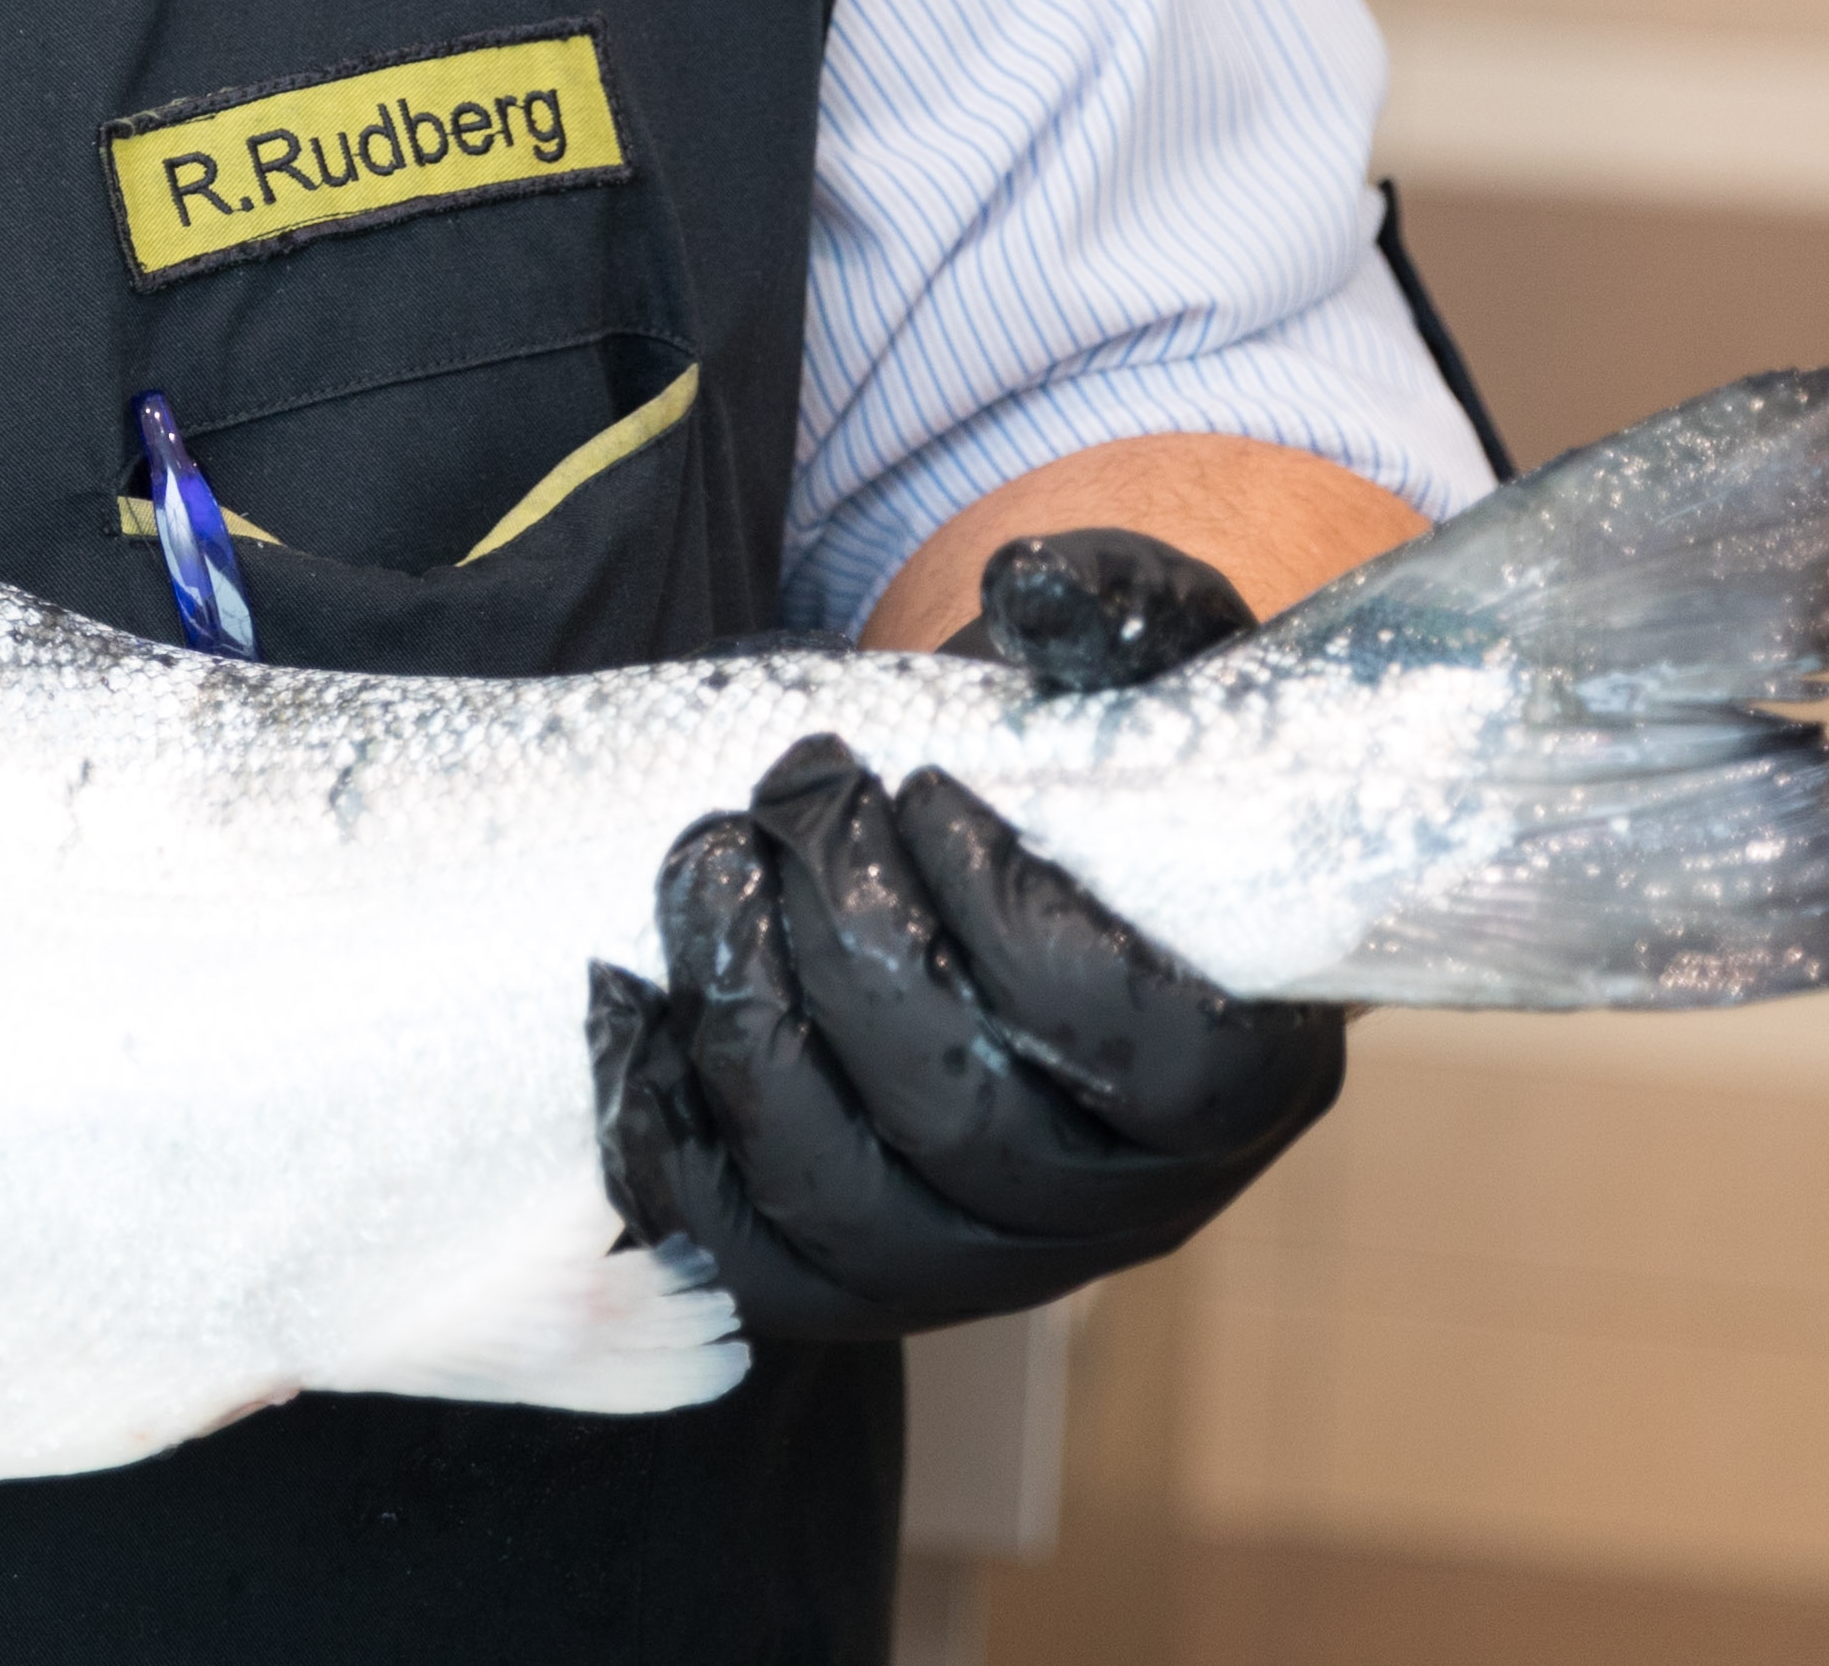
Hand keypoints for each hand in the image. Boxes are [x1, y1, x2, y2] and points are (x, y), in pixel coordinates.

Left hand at [586, 529, 1343, 1336]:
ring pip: (848, 1204)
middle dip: (846, 938)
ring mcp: (981, 1258)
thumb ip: (1116, 616)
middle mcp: (1121, 1201)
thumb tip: (1033, 592)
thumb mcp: (1138, 659)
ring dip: (747, 1017)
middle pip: (968, 1128)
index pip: (1150, 1060)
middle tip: (793, 791)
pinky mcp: (846, 1269)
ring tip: (709, 866)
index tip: (931, 790)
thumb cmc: (1089, 757)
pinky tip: (626, 994)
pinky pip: (742, 1255)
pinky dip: (661, 1130)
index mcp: (1236, 1073)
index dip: (1019, 921)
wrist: (1008, 842)